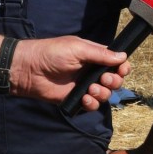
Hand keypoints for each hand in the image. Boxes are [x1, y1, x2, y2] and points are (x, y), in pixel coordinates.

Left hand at [12, 37, 130, 109]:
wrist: (29, 70)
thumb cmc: (51, 53)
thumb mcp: (78, 49)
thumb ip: (101, 54)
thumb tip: (123, 56)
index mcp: (93, 56)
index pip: (115, 62)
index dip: (122, 67)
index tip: (122, 70)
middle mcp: (91, 71)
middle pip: (114, 80)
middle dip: (113, 81)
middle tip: (103, 79)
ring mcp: (84, 85)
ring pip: (105, 94)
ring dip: (102, 93)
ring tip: (90, 89)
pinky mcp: (75, 98)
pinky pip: (92, 105)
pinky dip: (92, 103)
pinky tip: (84, 98)